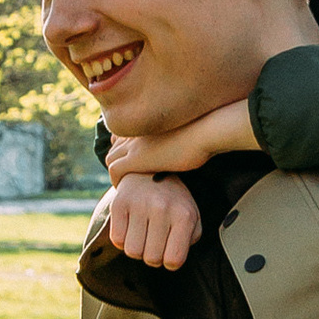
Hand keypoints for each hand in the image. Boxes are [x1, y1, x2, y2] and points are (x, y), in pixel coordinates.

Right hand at [101, 172, 202, 270]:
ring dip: (137, 248)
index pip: (174, 261)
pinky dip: (123, 238)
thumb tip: (171, 260)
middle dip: (153, 256)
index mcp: (184, 215)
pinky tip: (130, 225)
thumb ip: (189, 240)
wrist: (151, 169)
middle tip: (155, 240)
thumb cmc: (174, 201)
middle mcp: (162, 208)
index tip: (169, 251)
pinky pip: (117, 240)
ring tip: (143, 233)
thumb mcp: (192, 217)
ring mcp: (139, 204)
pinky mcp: (119, 203)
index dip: (170, 262)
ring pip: (132, 251)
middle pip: (152, 259)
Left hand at [104, 97, 257, 175]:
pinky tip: (128, 193)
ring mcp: (135, 145)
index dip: (126, 151)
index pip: (126, 137)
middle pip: (115, 148)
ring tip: (126, 190)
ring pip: (111, 159)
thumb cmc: (207, 134)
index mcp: (150, 125)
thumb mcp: (190, 135)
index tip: (134, 165)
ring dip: (117, 174)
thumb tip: (192, 148)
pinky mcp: (136, 158)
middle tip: (127, 181)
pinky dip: (117, 182)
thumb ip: (180, 140)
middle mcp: (139, 133)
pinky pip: (114, 171)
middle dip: (119, 163)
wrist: (207, 132)